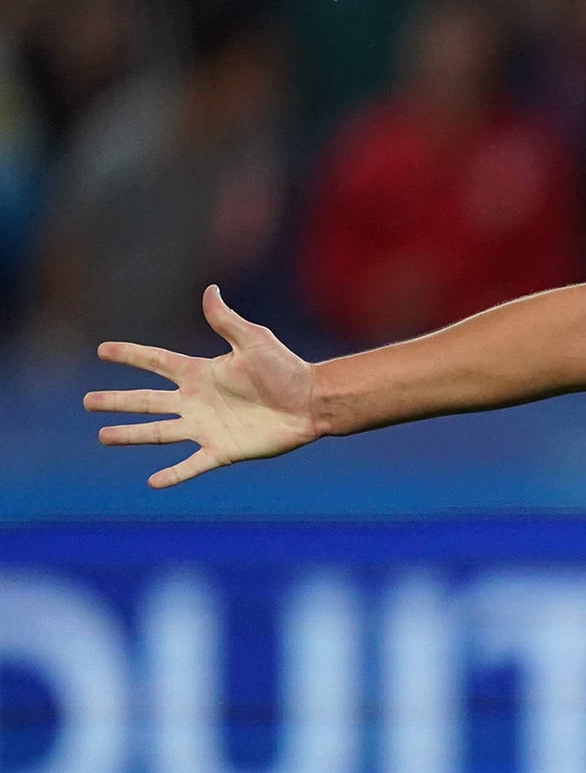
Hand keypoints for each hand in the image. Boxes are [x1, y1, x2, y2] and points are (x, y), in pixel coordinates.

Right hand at [83, 287, 322, 487]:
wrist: (311, 401)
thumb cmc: (285, 368)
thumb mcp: (253, 340)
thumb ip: (226, 320)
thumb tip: (210, 290)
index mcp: (200, 373)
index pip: (156, 362)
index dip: (130, 355)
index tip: (101, 350)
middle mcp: (197, 401)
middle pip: (147, 401)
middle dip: (117, 401)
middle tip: (88, 402)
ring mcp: (207, 427)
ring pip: (159, 432)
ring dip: (131, 435)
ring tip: (103, 436)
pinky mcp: (223, 450)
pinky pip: (193, 464)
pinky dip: (174, 474)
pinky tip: (153, 483)